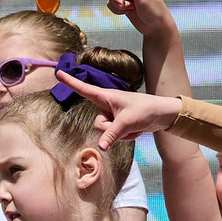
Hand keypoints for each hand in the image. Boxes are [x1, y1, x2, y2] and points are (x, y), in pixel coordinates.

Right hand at [56, 72, 181, 147]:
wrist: (163, 115)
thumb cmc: (145, 110)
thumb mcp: (127, 122)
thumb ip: (112, 134)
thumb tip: (100, 147)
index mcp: (106, 97)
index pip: (83, 89)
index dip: (70, 82)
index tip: (58, 73)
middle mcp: (106, 105)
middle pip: (98, 124)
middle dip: (111, 129)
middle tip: (127, 123)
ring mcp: (112, 116)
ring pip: (106, 132)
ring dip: (121, 134)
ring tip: (134, 126)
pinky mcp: (118, 124)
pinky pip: (114, 136)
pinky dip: (126, 136)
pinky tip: (136, 129)